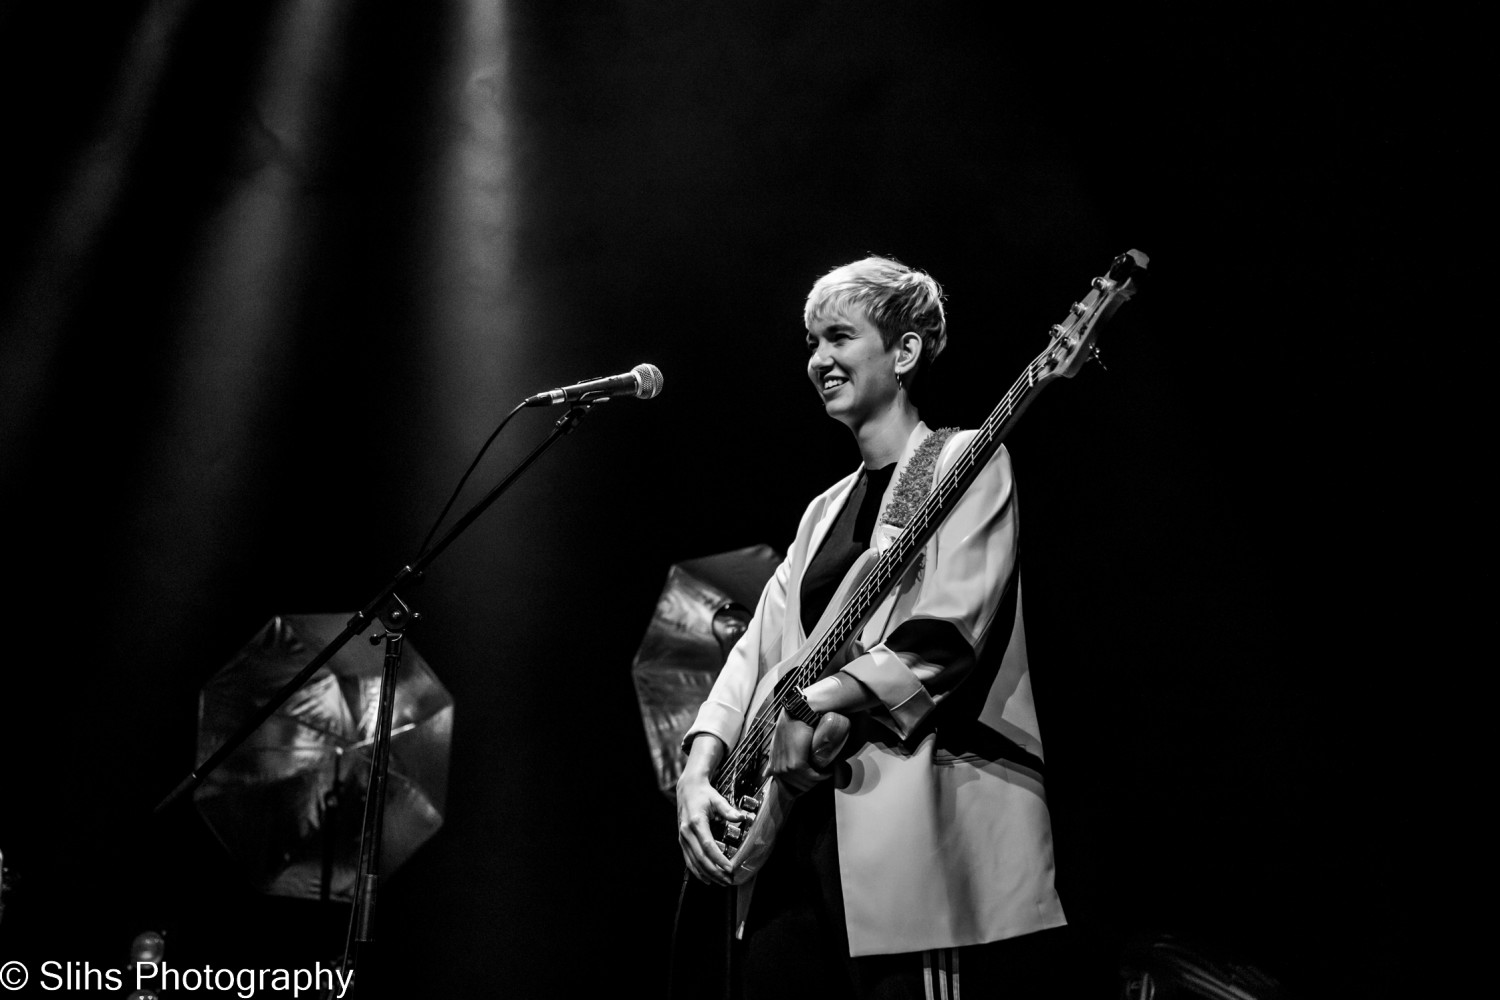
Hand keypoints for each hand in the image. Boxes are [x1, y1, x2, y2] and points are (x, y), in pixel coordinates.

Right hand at [676, 751, 743, 885]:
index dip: (719, 859)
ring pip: (693, 862)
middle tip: (728, 880)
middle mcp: (687, 832)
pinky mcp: (681, 840)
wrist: (687, 788)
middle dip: (715, 871)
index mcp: (696, 823)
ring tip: (720, 882)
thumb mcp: (716, 799)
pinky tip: (706, 878)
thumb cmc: (703, 794)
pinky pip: (688, 860)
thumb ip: (728, 810)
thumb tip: (742, 817)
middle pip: (701, 858)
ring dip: (707, 874)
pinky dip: (696, 871)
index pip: (708, 846)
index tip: (730, 868)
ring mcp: (682, 838)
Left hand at [769, 709, 850, 792]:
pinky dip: (821, 776)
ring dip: (818, 780)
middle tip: (822, 776)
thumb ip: (775, 759)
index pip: (784, 789)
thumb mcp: (780, 743)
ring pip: (805, 784)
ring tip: (826, 772)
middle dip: (811, 785)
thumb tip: (767, 774)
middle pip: (797, 788)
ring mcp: (785, 767)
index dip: (798, 790)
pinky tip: (827, 771)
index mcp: (773, 764)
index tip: (809, 784)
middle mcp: (776, 767)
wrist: (799, 713)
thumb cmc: (792, 726)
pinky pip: (810, 777)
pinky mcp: (796, 764)